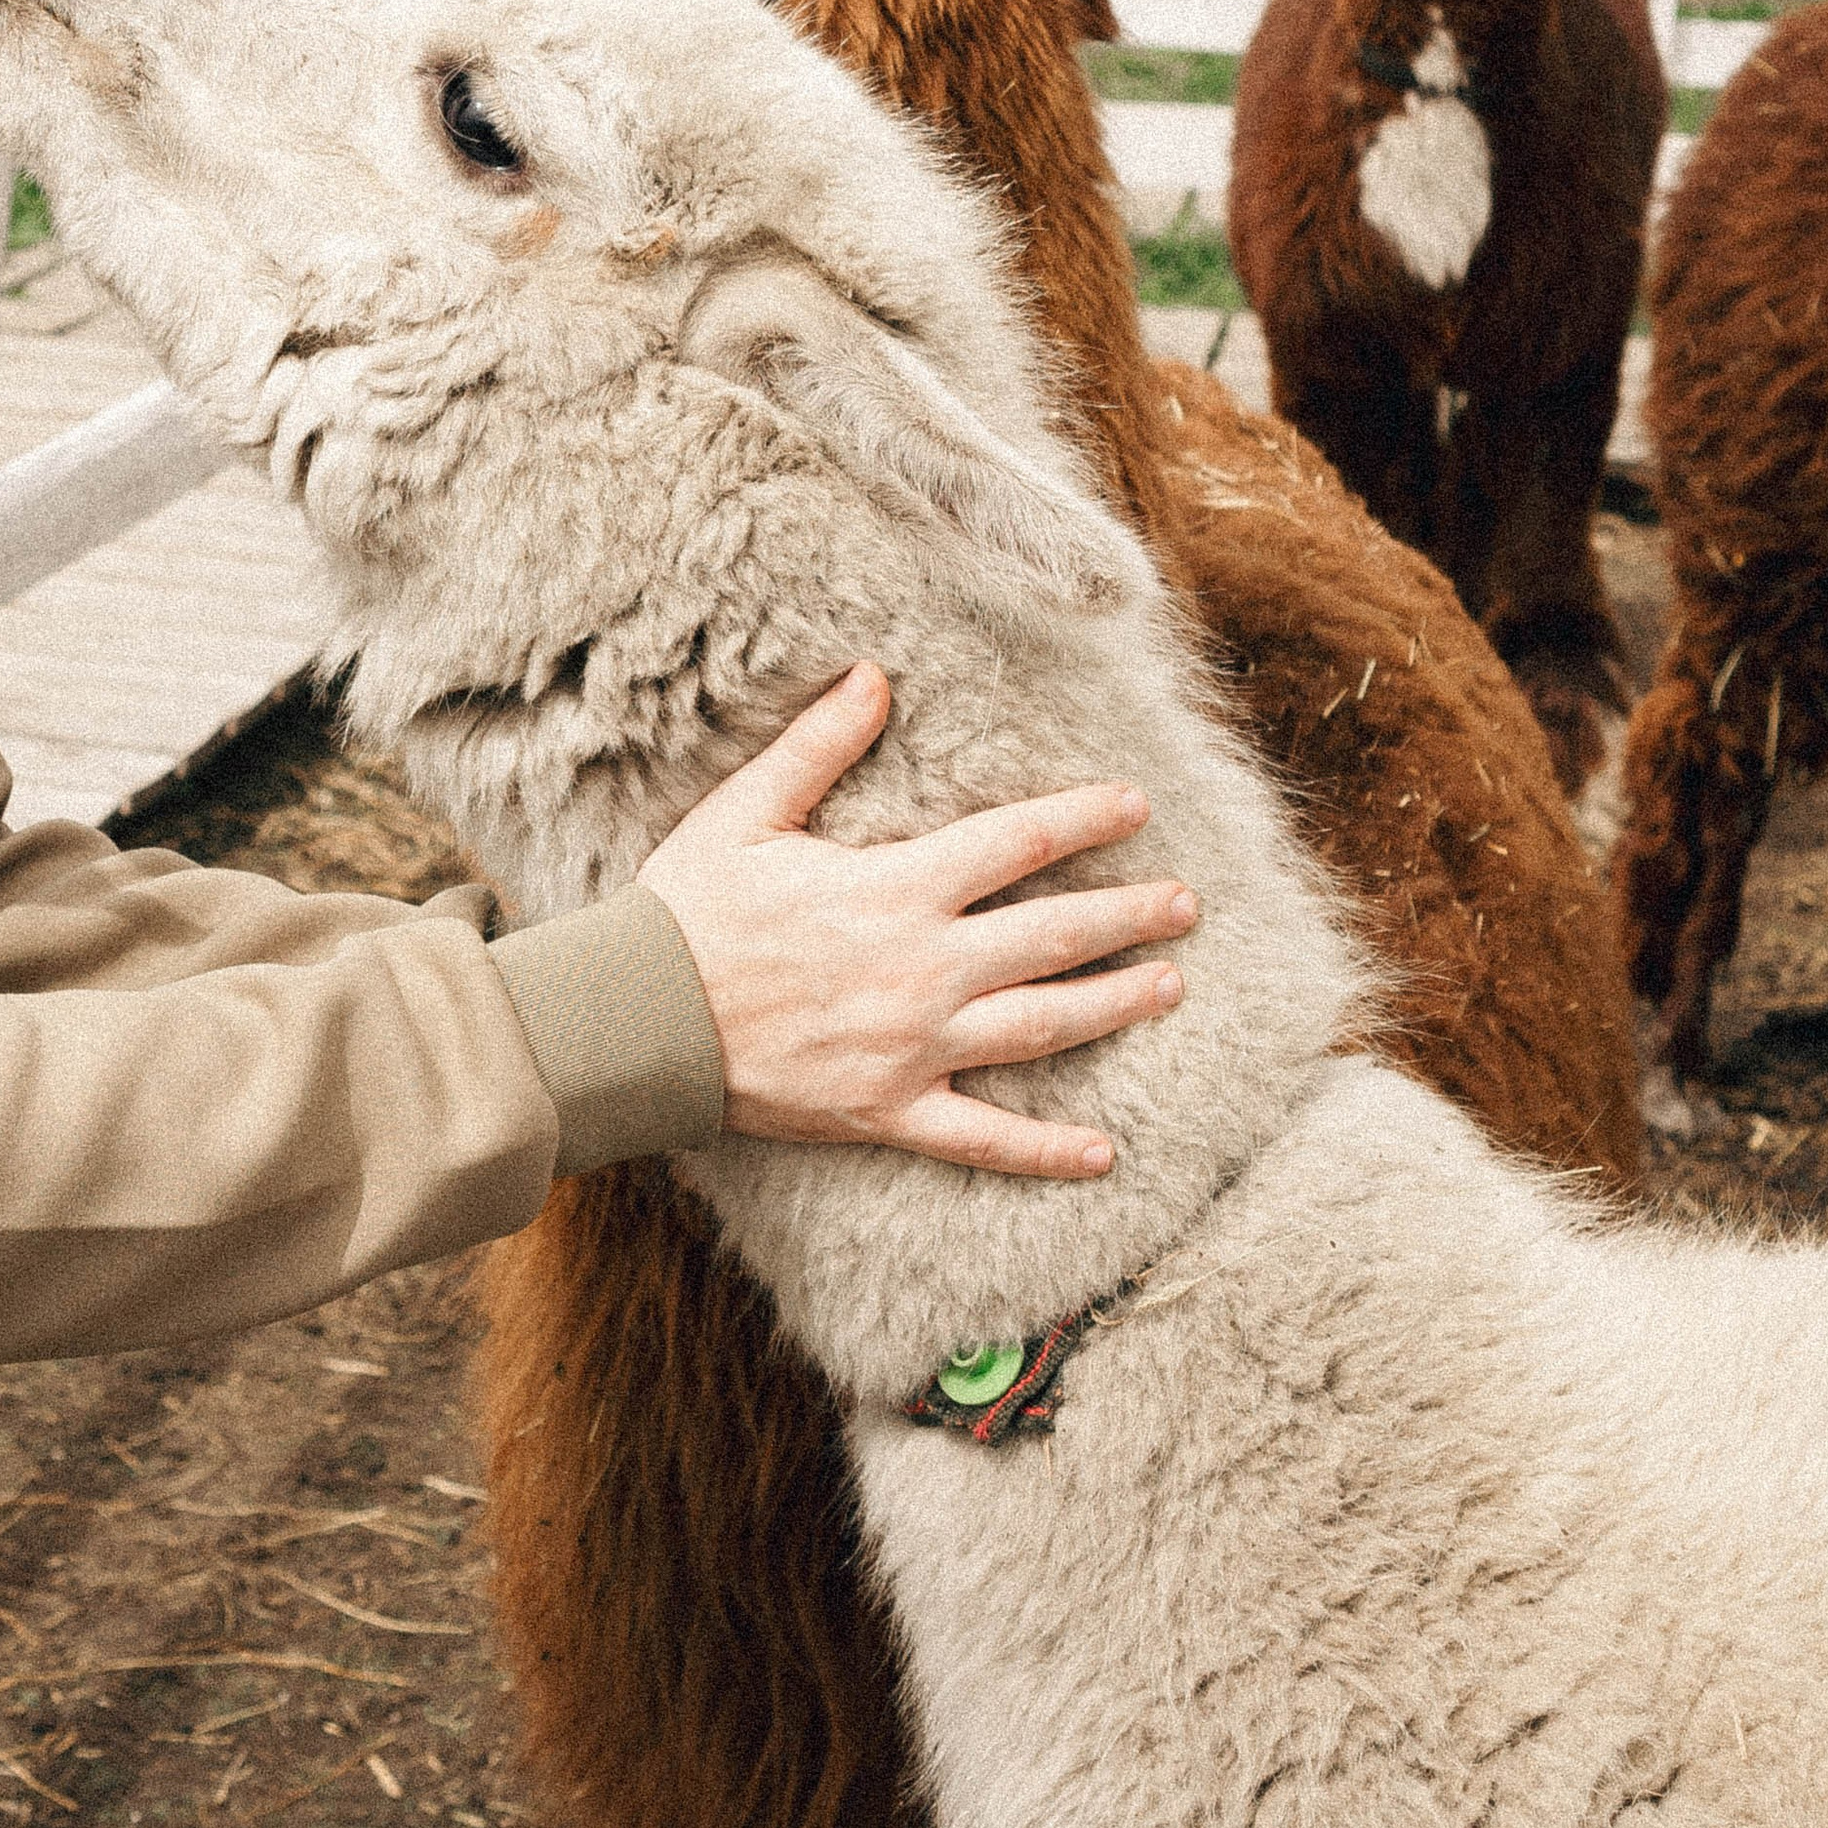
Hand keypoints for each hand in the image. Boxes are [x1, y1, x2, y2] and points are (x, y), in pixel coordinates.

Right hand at [637, 664, 1195, 1179]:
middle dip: (1129, 916)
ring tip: (1170, 986)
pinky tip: (1105, 1152)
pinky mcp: (889, 1112)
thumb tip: (873, 675)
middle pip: (1053, 936)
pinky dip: (1047, 1150)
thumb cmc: (688, 910)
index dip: (1085, 820)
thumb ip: (818, 745)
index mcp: (896, 889)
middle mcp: (923, 969)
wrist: (638, 1023)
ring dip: (1114, 1005)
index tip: (1138, 805)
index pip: (1017, 843)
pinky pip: (984, 1139)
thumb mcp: (747, 811)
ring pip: (1041, 1027)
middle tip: (1188, 904)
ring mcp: (913, 1048)